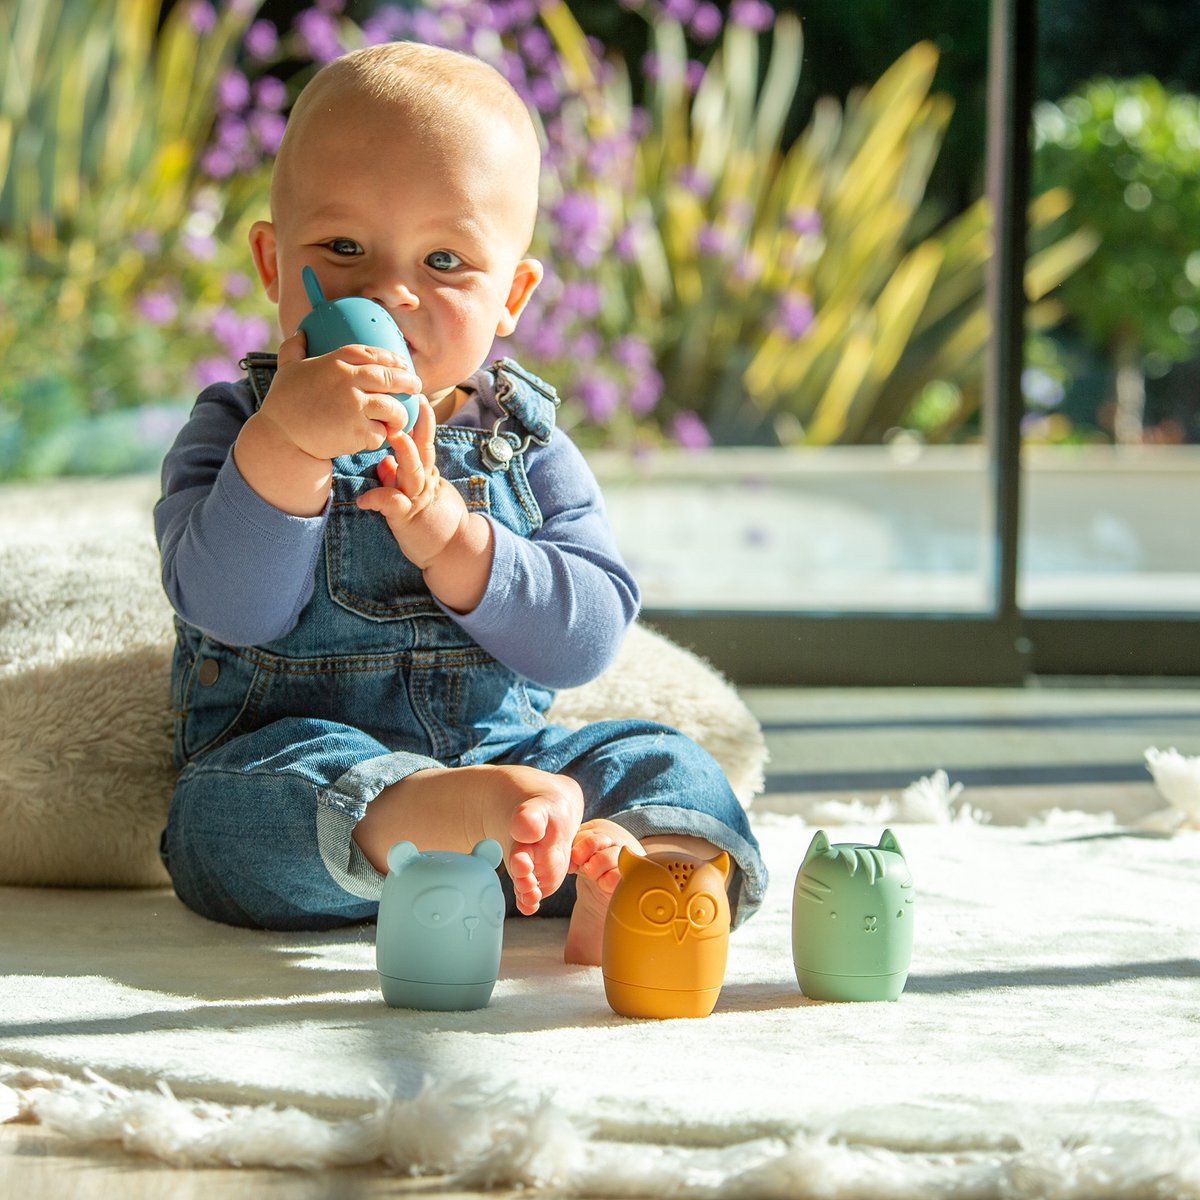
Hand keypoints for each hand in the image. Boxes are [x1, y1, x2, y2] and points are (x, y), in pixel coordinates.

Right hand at [257, 329, 422, 462]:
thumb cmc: (283, 404)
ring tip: (399, 418)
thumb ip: (294, 348)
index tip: (403, 363)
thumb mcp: (286, 369)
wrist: (280, 437)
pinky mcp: (358, 432)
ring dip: (400, 415)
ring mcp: (355, 407)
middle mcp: (348, 381)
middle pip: (390, 377)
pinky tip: (378, 437)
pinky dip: (381, 436)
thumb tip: (300, 333)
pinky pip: (381, 433)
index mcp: (335, 362)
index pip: (372, 353)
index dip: (392, 358)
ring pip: (393, 408)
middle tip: (416, 386)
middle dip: (409, 381)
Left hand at [355, 397, 467, 565]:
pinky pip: (392, 505)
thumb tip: (384, 463)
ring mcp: (418, 499)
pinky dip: (377, 499)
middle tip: (415, 400)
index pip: (424, 443)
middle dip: (420, 424)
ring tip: (394, 434)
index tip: (415, 398)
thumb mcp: (417, 497)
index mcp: (426, 475)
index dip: (420, 422)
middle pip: (424, 449)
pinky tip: (363, 499)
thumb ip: (399, 479)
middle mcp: (424, 483)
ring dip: (405, 451)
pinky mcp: (408, 519)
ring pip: (413, 470)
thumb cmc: (431, 525)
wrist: (452, 551)